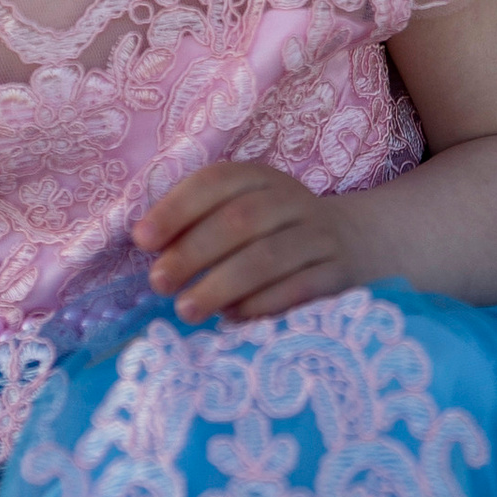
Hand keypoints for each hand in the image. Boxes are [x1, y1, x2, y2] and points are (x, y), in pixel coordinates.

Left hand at [133, 159, 374, 324]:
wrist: (354, 243)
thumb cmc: (275, 233)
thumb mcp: (243, 212)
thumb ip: (198, 224)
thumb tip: (146, 244)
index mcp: (261, 178)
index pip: (216, 182)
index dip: (177, 208)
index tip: (142, 240)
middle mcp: (292, 200)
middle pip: (241, 219)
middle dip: (193, 251)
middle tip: (159, 282)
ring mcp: (318, 236)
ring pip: (267, 257)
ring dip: (221, 284)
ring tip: (187, 310)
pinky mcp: (336, 274)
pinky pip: (298, 289)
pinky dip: (261, 305)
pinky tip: (234, 318)